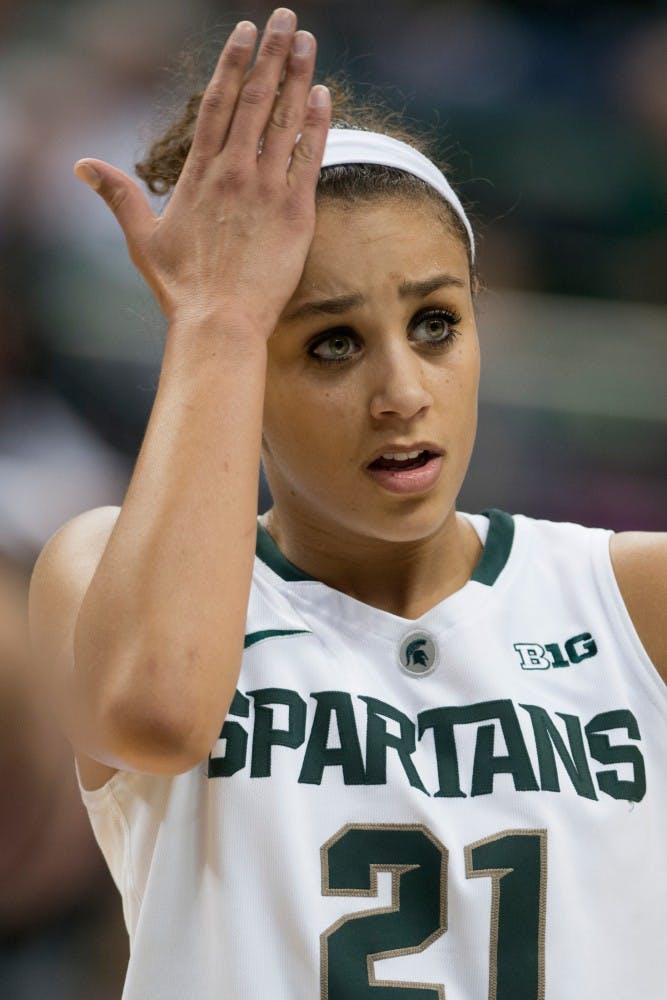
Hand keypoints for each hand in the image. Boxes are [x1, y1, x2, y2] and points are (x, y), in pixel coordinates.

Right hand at [74, 9, 329, 333]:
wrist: (220, 322)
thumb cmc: (182, 287)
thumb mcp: (142, 238)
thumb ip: (119, 195)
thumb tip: (82, 165)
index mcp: (199, 174)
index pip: (219, 104)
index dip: (233, 64)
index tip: (246, 33)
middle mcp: (234, 173)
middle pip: (256, 101)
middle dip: (272, 55)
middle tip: (285, 19)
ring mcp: (267, 190)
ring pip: (285, 121)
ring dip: (298, 77)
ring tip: (307, 42)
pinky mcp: (296, 213)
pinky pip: (310, 158)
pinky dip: (318, 124)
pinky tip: (325, 94)